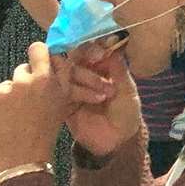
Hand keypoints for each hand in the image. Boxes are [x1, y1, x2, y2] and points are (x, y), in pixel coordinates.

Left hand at [0, 44, 71, 168]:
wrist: (22, 160)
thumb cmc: (46, 130)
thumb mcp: (62, 101)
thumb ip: (61, 75)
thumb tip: (56, 56)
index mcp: (43, 79)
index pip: (37, 49)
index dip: (38, 55)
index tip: (38, 64)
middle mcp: (20, 82)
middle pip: (21, 70)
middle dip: (24, 82)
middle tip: (28, 102)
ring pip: (5, 86)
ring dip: (9, 96)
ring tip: (13, 116)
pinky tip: (1, 121)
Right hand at [62, 40, 142, 158]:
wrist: (116, 141)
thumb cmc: (126, 112)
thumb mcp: (127, 90)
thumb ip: (119, 69)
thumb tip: (111, 44)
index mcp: (101, 66)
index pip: (91, 48)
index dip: (92, 46)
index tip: (98, 51)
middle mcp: (84, 73)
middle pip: (74, 57)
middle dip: (83, 59)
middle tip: (94, 66)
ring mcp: (72, 87)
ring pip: (65, 72)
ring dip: (79, 77)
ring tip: (101, 94)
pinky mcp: (62, 103)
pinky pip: (57, 92)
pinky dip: (66, 92)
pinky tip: (79, 102)